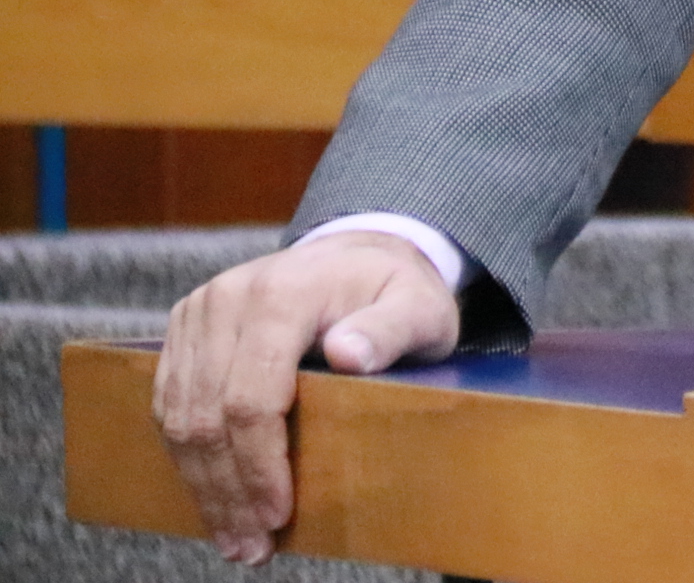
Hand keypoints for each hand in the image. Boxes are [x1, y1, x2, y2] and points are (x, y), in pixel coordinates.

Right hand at [154, 232, 459, 563]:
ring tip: (232, 536)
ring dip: (202, 484)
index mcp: (283, 294)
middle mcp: (228, 298)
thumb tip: (348, 354)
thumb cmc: (395, 290)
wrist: (358, 253)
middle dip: (228, 490)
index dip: (260, 465)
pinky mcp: (184, 328)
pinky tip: (211, 494)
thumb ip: (391, 329)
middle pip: (208, 415)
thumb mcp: (418, 307)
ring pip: (179, 416)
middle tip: (252, 547)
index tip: (278, 513)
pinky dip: (187, 456)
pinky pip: (170, 403)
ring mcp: (198, 312)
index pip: (252, 397)